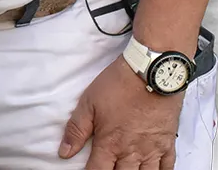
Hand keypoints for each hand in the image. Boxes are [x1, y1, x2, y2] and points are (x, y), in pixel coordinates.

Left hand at [59, 52, 183, 168]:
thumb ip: (76, 129)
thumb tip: (64, 152)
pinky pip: (167, 169)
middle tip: (110, 169)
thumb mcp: (89, 102)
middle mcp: (131, 152)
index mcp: (110, 143)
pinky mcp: (167, 144)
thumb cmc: (118, 85)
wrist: (149, 73)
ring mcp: (152, 151)